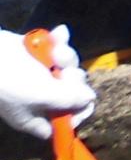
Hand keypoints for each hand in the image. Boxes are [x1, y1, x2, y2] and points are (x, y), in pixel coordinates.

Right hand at [0, 26, 95, 141]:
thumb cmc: (11, 80)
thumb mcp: (42, 94)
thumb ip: (69, 99)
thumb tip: (89, 99)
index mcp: (37, 116)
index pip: (64, 124)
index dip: (78, 114)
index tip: (85, 100)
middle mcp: (40, 98)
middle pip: (73, 92)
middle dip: (74, 78)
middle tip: (66, 72)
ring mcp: (40, 75)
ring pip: (69, 67)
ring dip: (66, 57)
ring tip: (55, 52)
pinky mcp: (38, 55)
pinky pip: (59, 49)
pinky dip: (59, 42)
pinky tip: (58, 34)